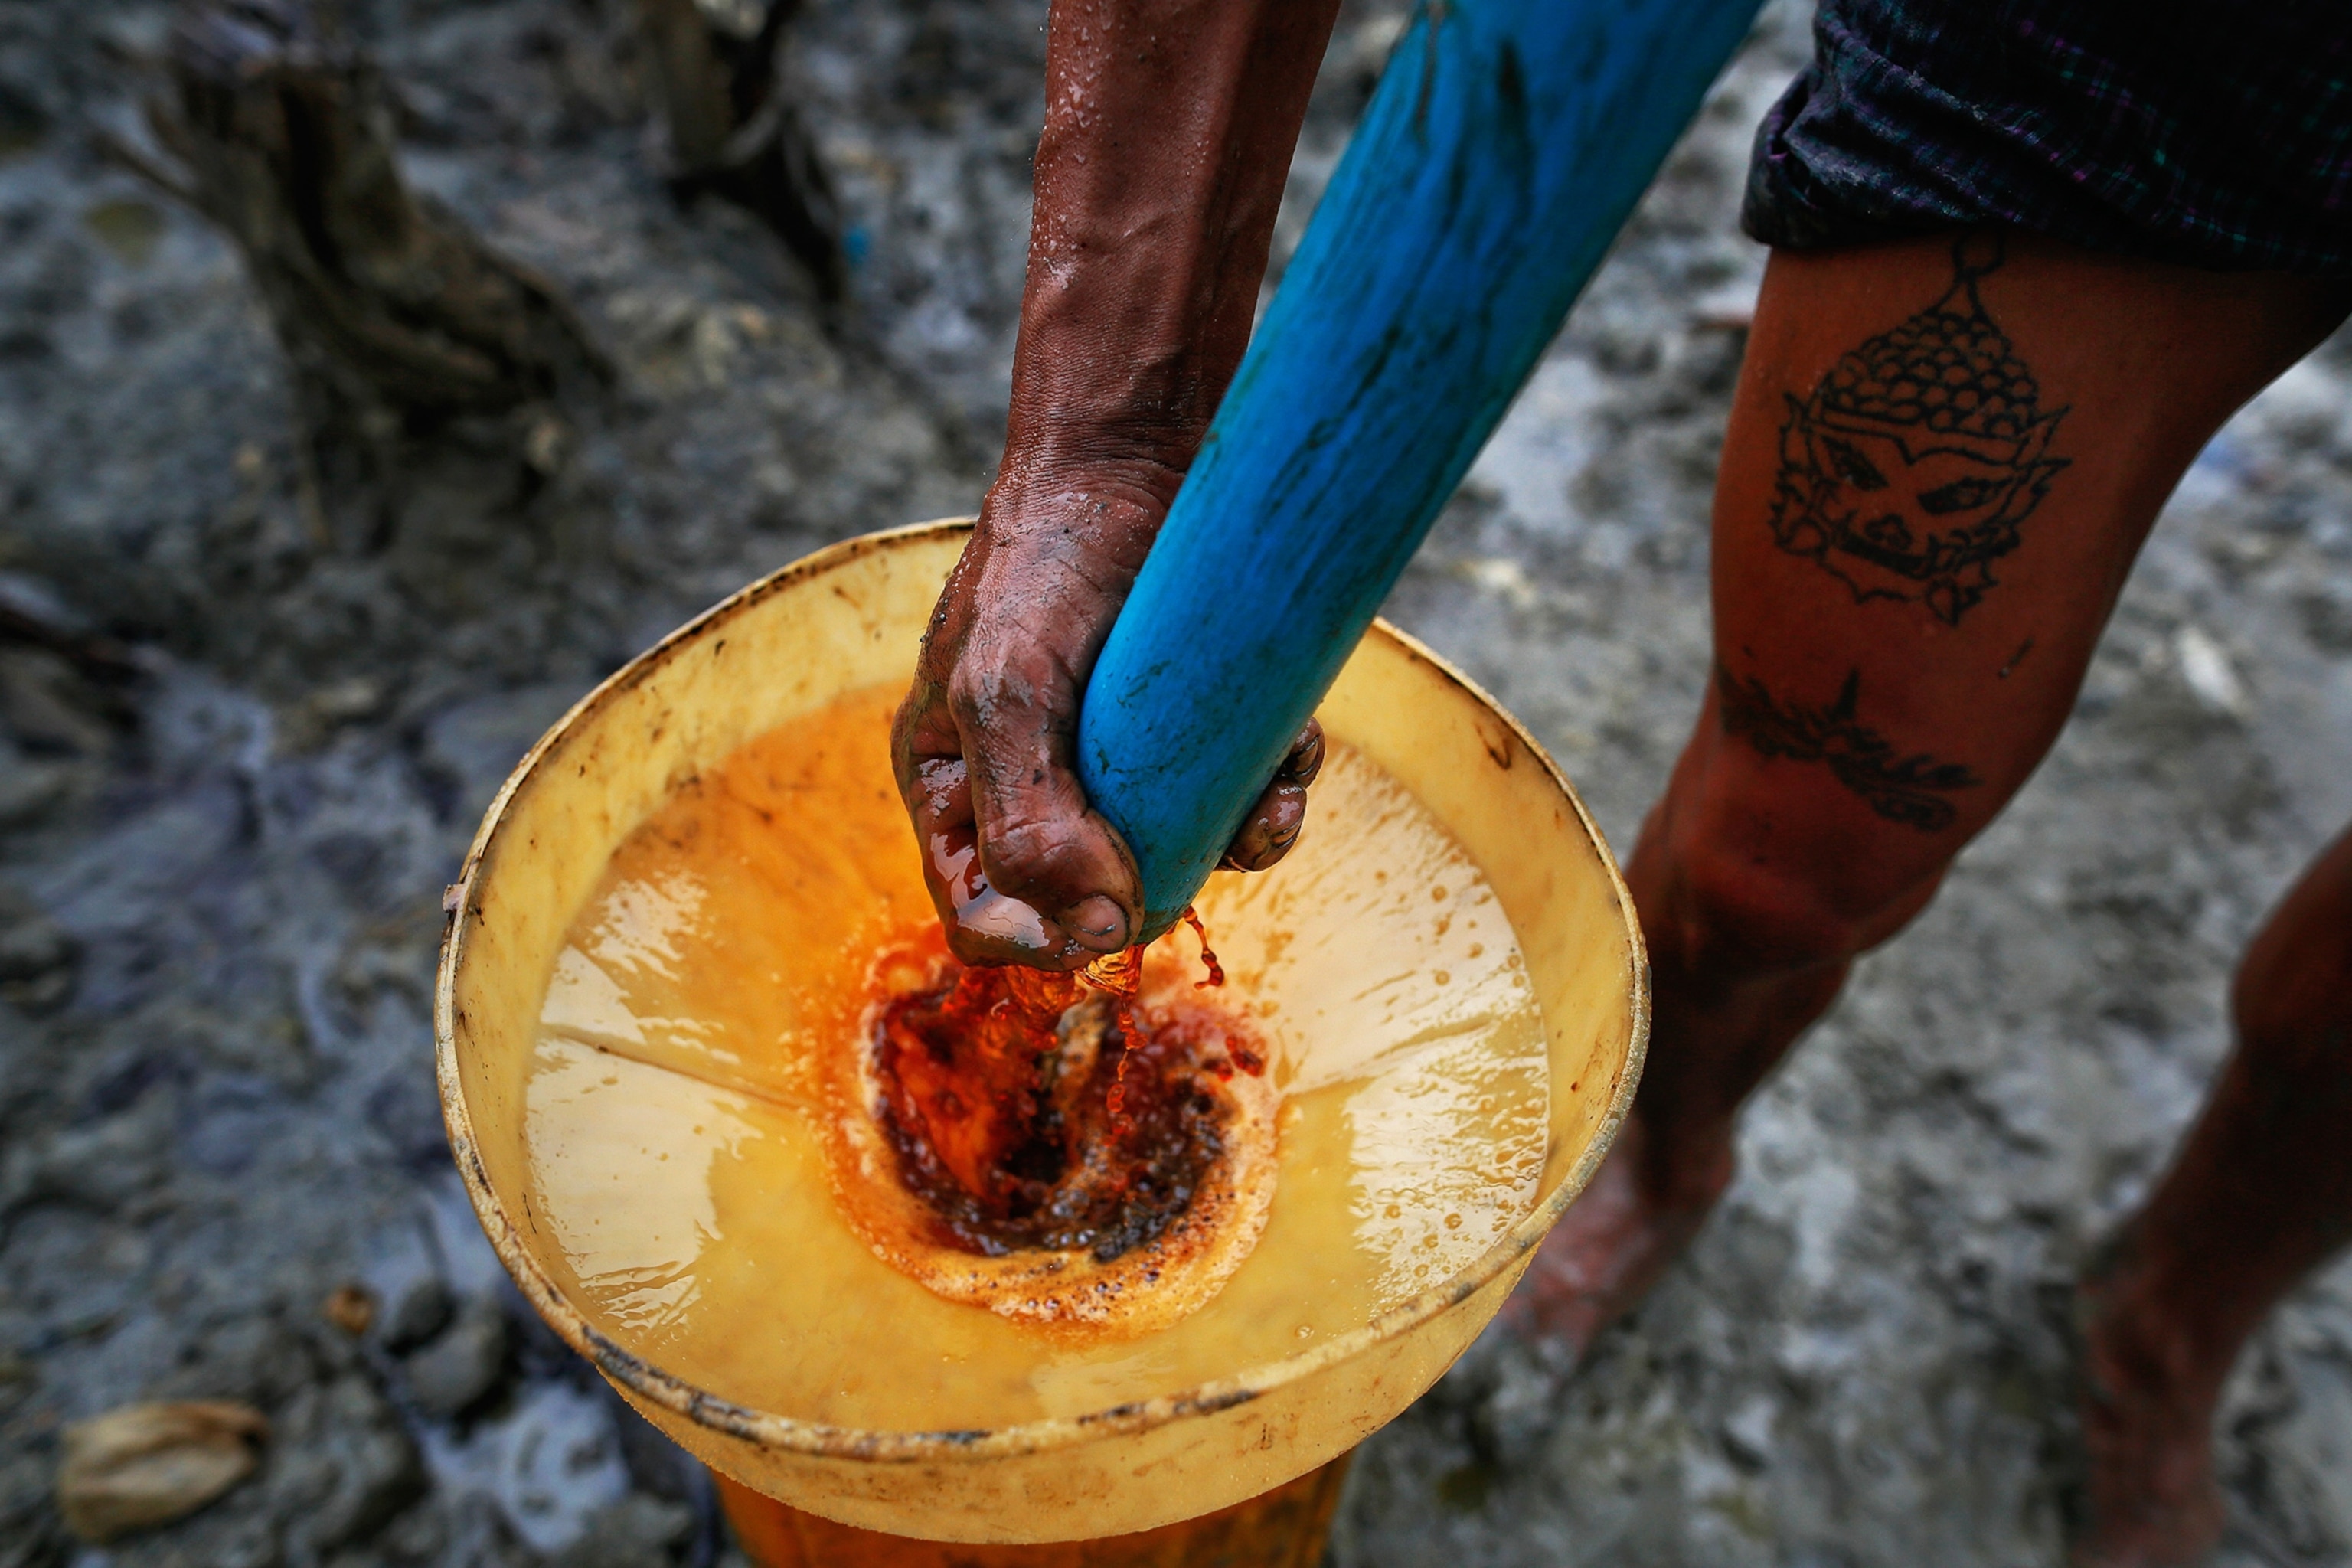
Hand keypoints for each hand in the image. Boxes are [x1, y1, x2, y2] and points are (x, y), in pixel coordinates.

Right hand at [893, 469, 1323, 968]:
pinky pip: (1240, 804)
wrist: (1135, 457)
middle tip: (1206, 839)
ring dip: (1240, 843)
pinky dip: (1275, 791)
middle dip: (1165, 884)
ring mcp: (1125, 768)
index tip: (1110, 909)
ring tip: (1268, 794)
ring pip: (1185, 860)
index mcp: (961, 788)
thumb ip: (1029, 825)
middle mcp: (1042, 790)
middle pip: (1097, 903)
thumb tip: (1102, 932)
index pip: (984, 916)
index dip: (1041, 936)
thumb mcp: (1006, 693)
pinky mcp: (1197, 737)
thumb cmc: (1043, 564)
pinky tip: (1290, 750)